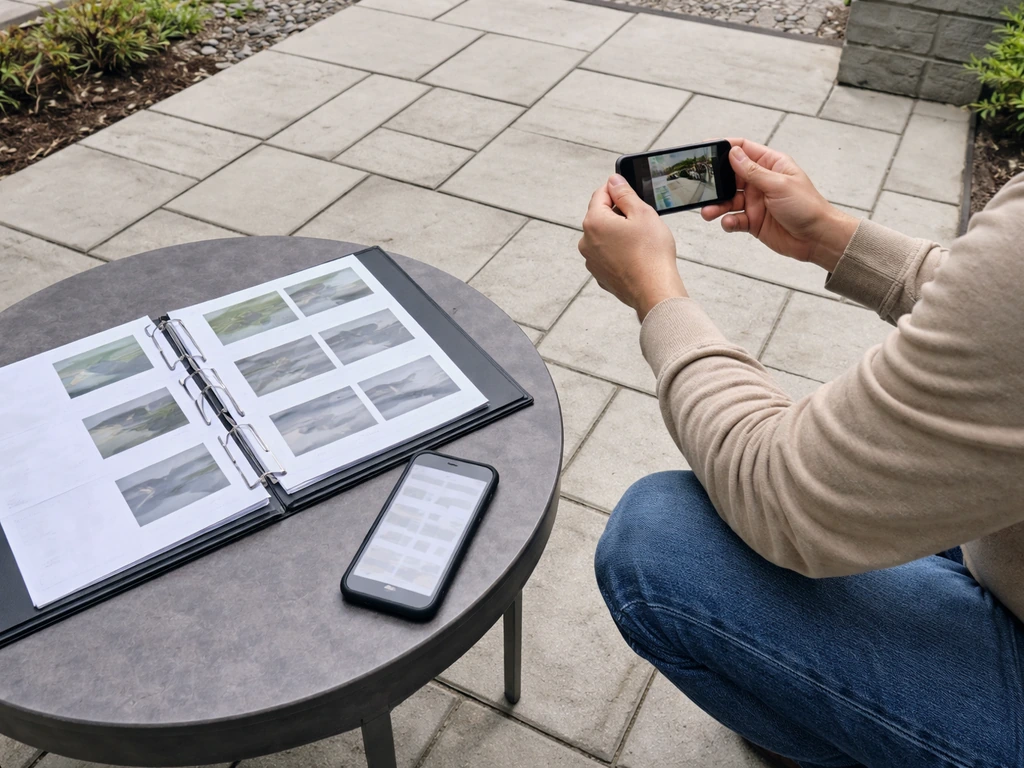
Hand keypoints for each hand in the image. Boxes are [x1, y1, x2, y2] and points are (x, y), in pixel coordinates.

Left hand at [579, 175, 686, 321]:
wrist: (654, 291)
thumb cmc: (651, 253)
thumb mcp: (642, 213)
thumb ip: (624, 194)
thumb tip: (613, 181)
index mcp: (594, 222)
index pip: (600, 194)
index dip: (616, 189)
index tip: (630, 190)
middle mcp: (586, 242)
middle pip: (601, 216)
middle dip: (619, 213)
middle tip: (642, 219)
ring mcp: (591, 261)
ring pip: (604, 237)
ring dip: (618, 233)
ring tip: (641, 240)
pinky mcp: (600, 275)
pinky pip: (608, 255)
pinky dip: (619, 252)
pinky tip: (636, 256)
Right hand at [701, 139, 859, 271]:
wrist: (816, 238)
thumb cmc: (806, 207)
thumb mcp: (778, 184)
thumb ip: (753, 171)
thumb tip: (733, 153)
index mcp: (771, 165)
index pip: (744, 150)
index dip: (726, 147)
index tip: (707, 150)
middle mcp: (761, 182)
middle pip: (730, 176)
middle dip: (715, 182)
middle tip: (702, 187)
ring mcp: (756, 201)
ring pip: (728, 199)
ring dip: (717, 205)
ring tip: (708, 212)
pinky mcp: (753, 220)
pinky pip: (734, 219)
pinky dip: (728, 221)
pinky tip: (729, 223)